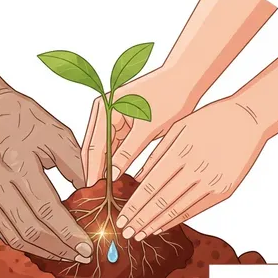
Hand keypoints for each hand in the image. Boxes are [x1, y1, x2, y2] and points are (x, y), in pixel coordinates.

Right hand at [0, 91, 93, 262]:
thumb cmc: (19, 117)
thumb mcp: (56, 132)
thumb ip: (77, 164)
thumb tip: (93, 193)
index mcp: (18, 165)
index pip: (47, 211)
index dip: (69, 234)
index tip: (88, 246)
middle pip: (31, 231)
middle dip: (61, 248)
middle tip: (83, 255)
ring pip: (15, 238)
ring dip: (44, 251)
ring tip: (66, 254)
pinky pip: (3, 233)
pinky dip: (26, 242)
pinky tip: (45, 244)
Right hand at [81, 67, 194, 185]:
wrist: (184, 80)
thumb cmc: (169, 98)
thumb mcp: (148, 128)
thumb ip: (128, 151)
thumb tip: (113, 175)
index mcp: (104, 108)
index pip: (94, 146)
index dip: (93, 170)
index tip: (92, 191)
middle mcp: (102, 111)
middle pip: (93, 148)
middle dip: (94, 171)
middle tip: (95, 197)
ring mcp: (110, 116)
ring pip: (102, 150)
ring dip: (104, 168)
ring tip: (104, 192)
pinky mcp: (120, 123)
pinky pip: (113, 147)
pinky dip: (114, 162)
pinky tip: (116, 179)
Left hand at [115, 99, 264, 240]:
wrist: (249, 120)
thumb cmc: (209, 119)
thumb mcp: (179, 127)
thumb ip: (157, 154)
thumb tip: (136, 179)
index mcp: (182, 151)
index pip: (151, 187)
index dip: (134, 206)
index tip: (121, 219)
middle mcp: (197, 170)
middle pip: (162, 202)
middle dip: (141, 220)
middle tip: (126, 233)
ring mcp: (213, 182)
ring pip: (178, 209)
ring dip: (157, 224)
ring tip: (141, 234)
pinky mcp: (224, 191)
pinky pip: (196, 209)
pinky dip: (177, 219)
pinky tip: (162, 225)